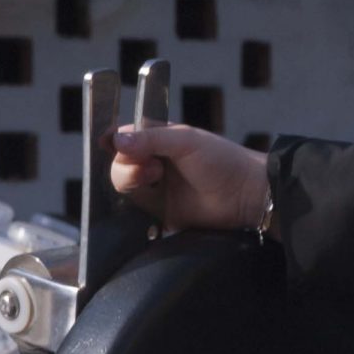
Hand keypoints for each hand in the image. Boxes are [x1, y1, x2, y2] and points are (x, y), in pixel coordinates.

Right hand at [108, 125, 268, 232]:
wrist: (247, 196)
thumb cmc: (223, 160)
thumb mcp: (186, 141)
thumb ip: (151, 138)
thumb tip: (115, 140)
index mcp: (160, 141)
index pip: (125, 138)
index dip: (114, 141)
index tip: (107, 143)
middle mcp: (154, 164)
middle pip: (119, 164)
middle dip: (126, 164)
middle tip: (152, 167)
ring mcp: (156, 190)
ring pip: (122, 187)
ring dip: (129, 182)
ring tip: (154, 179)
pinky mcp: (159, 215)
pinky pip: (133, 214)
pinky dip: (130, 210)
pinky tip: (142, 203)